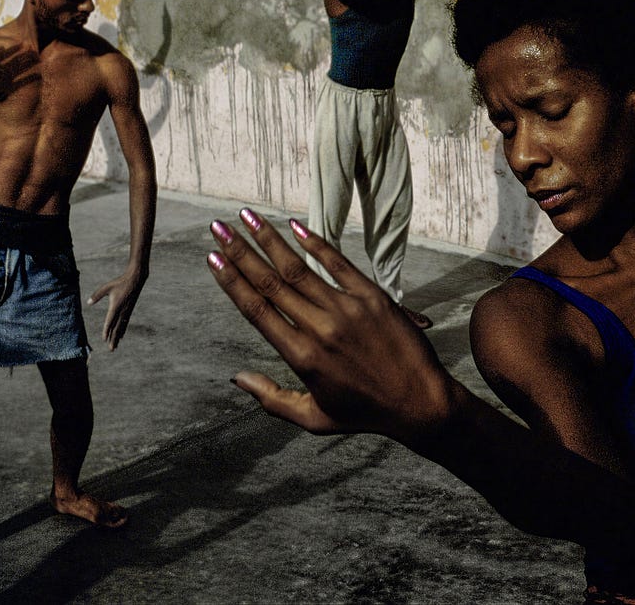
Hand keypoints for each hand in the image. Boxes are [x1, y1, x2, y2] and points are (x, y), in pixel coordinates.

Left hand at [87, 268, 144, 349]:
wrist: (136, 280)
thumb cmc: (120, 282)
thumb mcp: (107, 287)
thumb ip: (97, 295)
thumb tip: (88, 303)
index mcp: (115, 307)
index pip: (109, 322)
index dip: (106, 331)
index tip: (104, 339)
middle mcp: (122, 311)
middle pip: (117, 328)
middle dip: (113, 339)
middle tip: (111, 349)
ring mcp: (127, 311)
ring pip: (121, 327)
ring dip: (118, 337)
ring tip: (115, 345)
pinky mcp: (129, 310)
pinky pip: (125, 323)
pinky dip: (122, 330)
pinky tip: (121, 335)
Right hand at [206, 209, 453, 438]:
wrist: (420, 402)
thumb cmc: (365, 413)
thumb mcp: (312, 418)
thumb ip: (271, 399)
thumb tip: (236, 378)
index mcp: (301, 357)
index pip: (256, 310)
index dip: (231, 281)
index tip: (213, 258)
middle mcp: (320, 329)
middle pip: (270, 282)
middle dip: (240, 251)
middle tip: (218, 226)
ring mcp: (347, 310)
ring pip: (299, 268)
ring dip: (270, 239)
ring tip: (247, 216)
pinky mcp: (373, 297)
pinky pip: (339, 264)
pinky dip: (316, 244)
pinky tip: (296, 225)